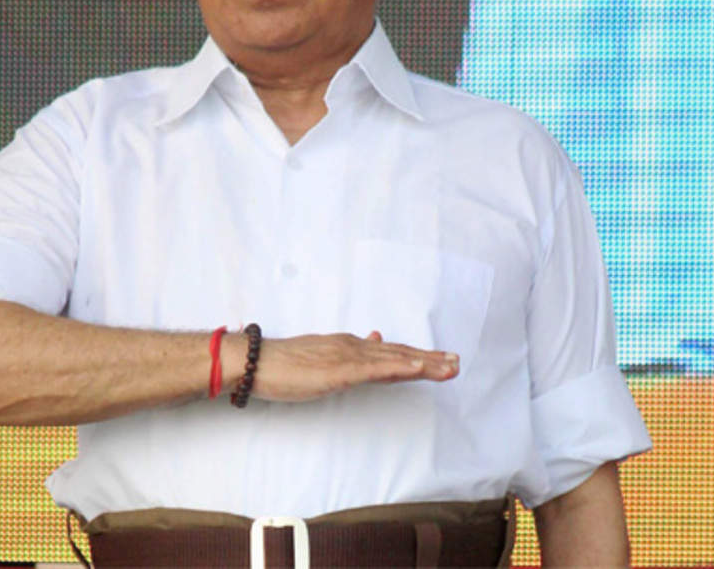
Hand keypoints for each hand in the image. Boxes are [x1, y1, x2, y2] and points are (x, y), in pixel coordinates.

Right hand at [226, 330, 459, 402]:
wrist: (255, 361)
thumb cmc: (282, 363)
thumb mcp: (319, 358)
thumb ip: (345, 356)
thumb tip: (372, 342)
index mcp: (348, 346)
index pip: (389, 352)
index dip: (417, 356)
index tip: (441, 359)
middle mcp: (352, 347)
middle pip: (399, 354)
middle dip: (430, 359)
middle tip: (457, 362)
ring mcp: (347, 358)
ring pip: (394, 360)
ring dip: (425, 363)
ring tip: (449, 367)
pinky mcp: (339, 371)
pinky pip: (376, 370)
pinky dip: (400, 368)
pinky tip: (418, 369)